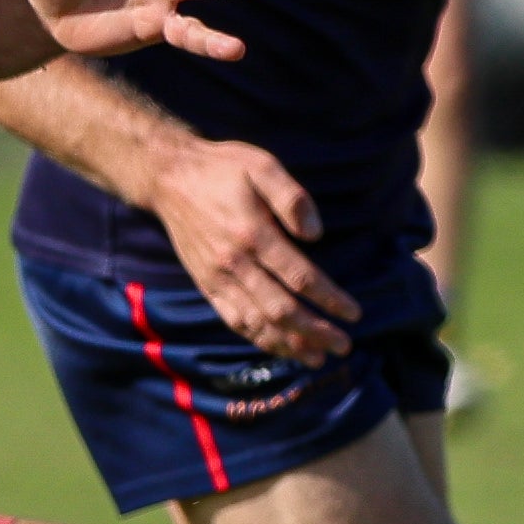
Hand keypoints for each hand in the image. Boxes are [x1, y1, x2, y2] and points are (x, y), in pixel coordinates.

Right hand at [155, 138, 357, 362]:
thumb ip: (292, 197)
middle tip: (344, 345)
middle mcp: (235, 263)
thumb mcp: (261, 166)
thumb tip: (315, 233)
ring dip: (289, 344)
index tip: (354, 313)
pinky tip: (280, 347)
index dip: (329, 299)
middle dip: (316, 331)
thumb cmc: (223, 169)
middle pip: (281, 309)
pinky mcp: (206, 285)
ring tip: (317, 358)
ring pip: (257, 322)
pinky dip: (259, 339)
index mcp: (253, 234)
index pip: (300, 277)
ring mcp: (218, 278)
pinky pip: (234, 320)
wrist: (170, 178)